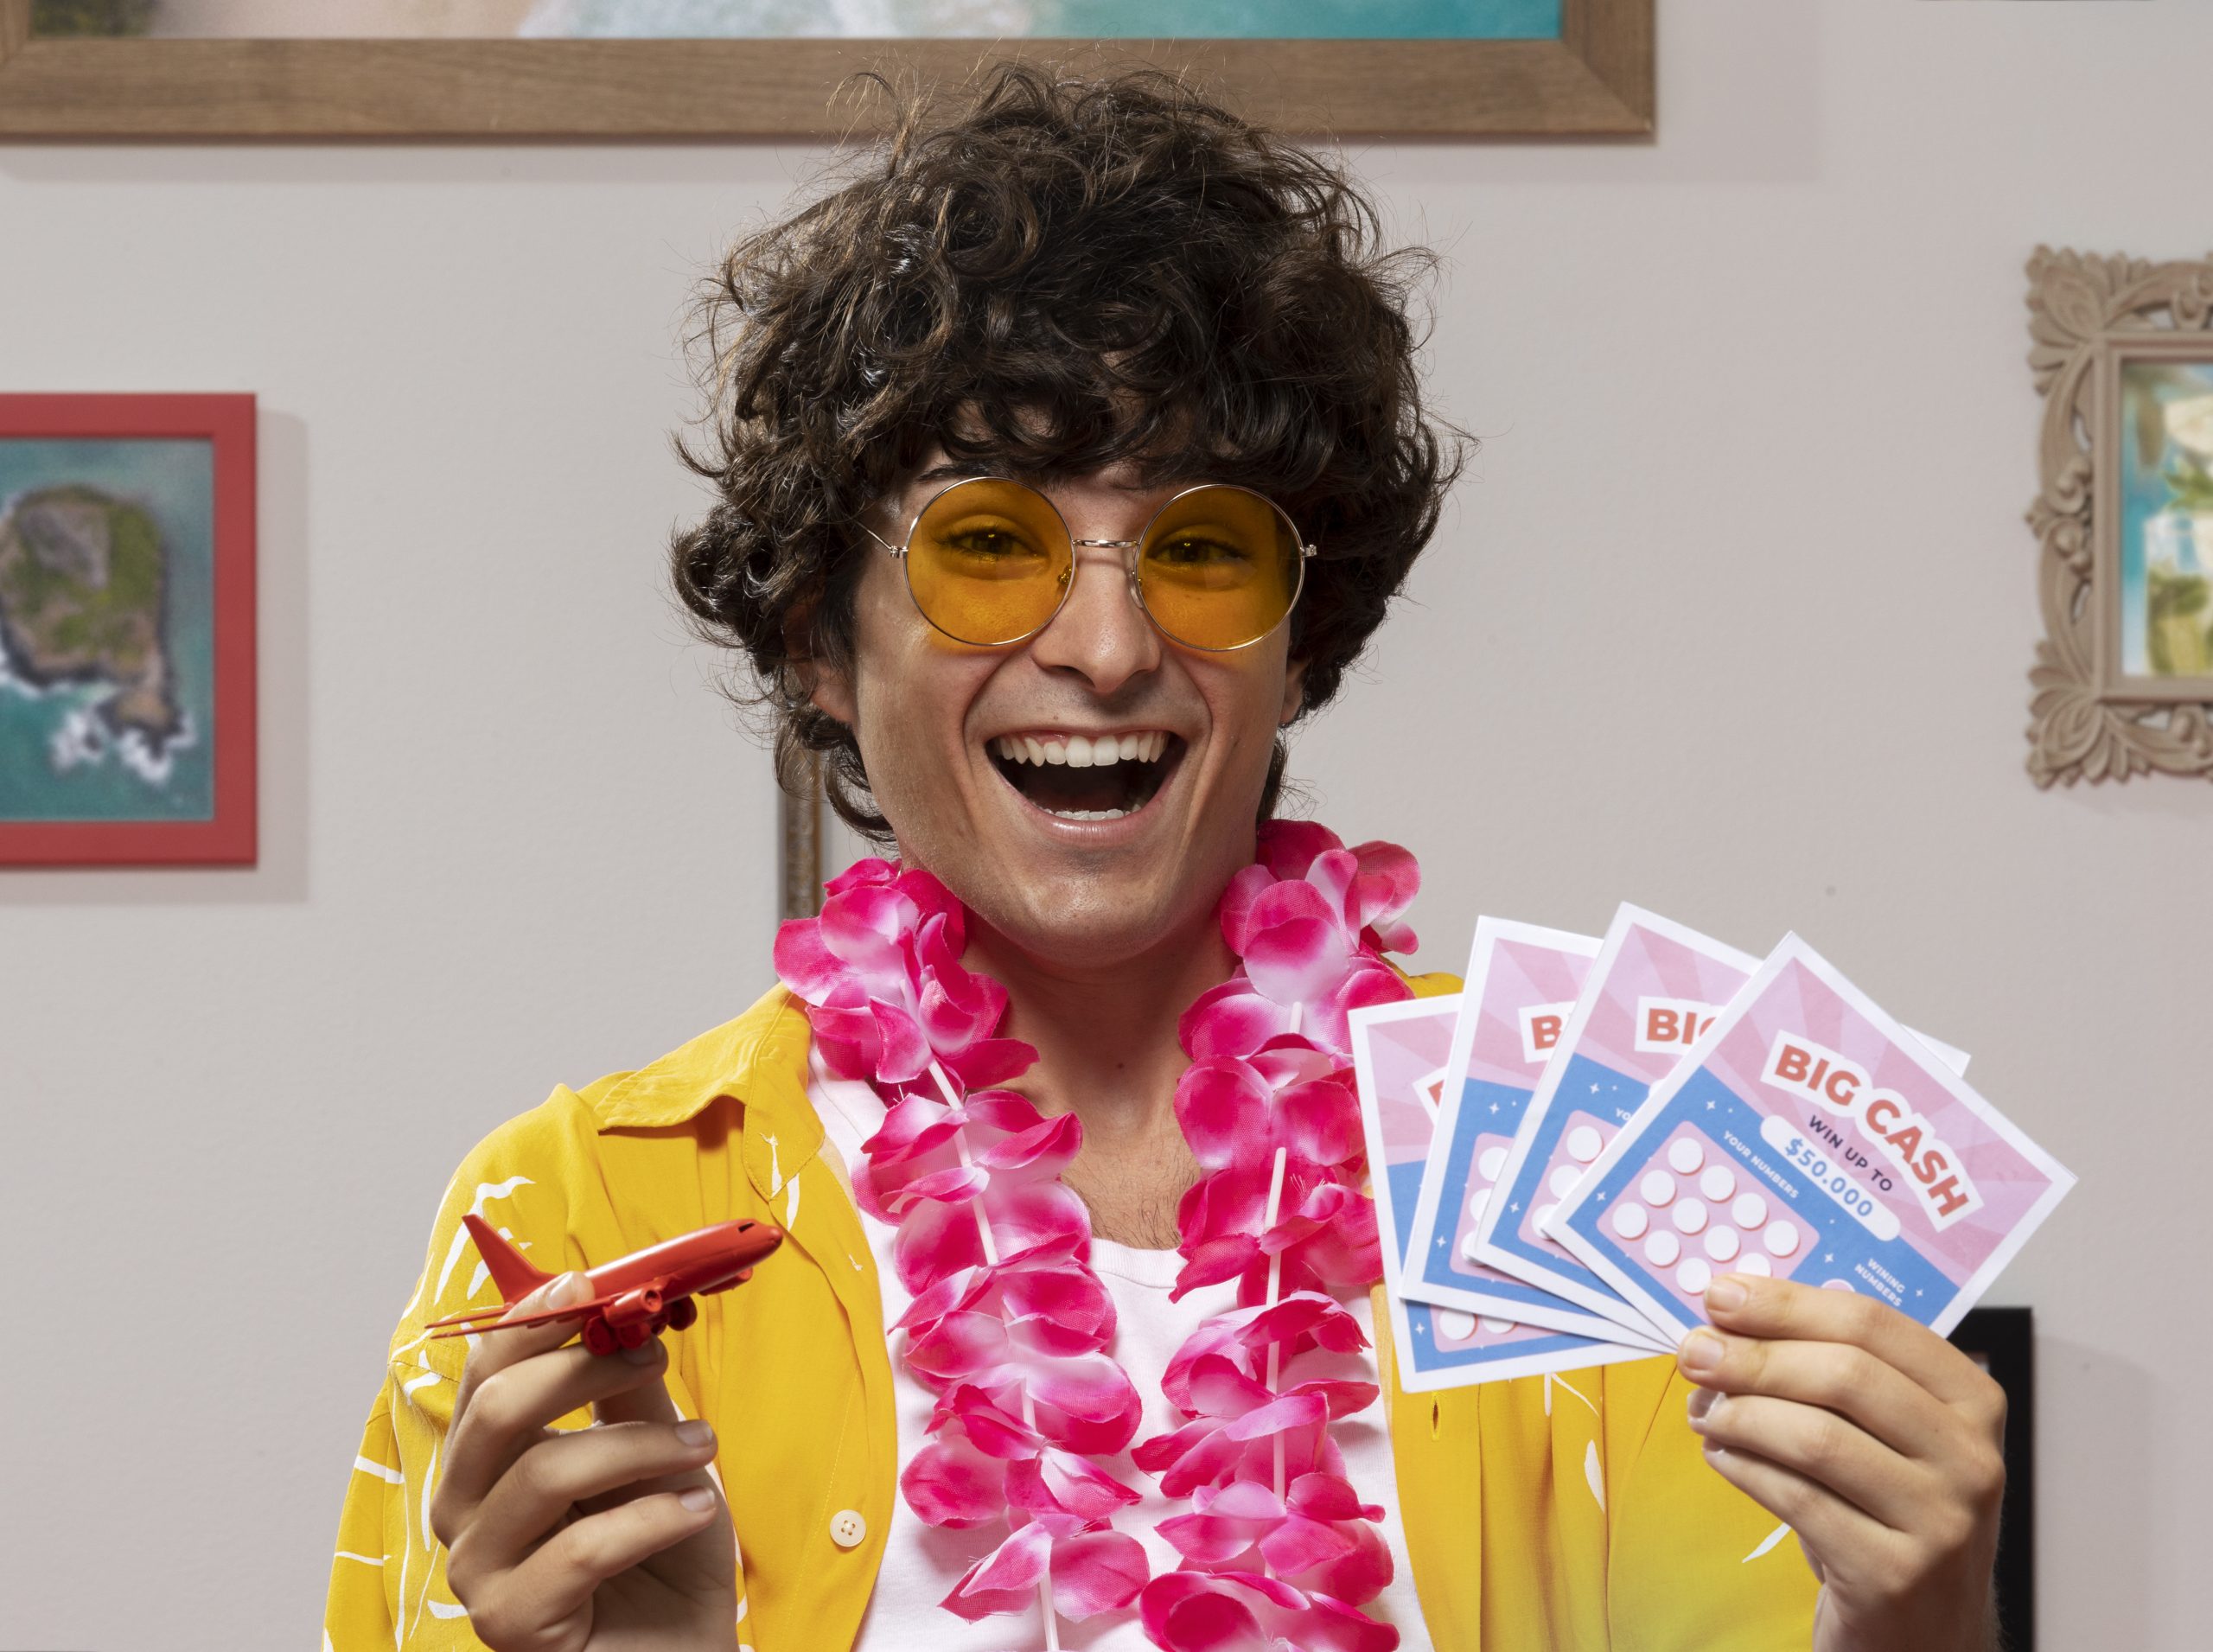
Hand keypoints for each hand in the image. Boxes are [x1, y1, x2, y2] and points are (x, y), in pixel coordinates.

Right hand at [428, 1274, 737, 1650]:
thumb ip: (631, 1393)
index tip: (585, 1285)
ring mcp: (478, 1573)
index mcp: (487, 1461)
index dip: (529, 1324)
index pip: (485, 1376)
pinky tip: (697, 1512)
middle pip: (497, 1413)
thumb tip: (624, 1317)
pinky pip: (578, 1551)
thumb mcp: (657, 1457)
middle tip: (655, 1356)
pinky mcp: (511, 1624)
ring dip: (639, 1446)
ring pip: (545, 1472)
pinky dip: (651, 1518)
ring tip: (703, 1448)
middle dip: (582, 1370)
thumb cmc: (666, 1558)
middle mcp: (463, 1512)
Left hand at [1677, 1274, 2004, 1651]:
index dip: (1785, 1304)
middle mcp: (1970, 1458)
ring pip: (1817, 1438)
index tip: (1719, 1295)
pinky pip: (1798, 1501)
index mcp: (1970, 1400)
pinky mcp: (1894, 1574)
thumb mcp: (1882, 1435)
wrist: (1927, 1632)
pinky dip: (1745, 1470)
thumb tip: (1727, 1317)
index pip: (1871, 1324)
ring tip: (1703, 1412)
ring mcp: (1940, 1521)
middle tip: (1692, 1353)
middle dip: (1752, 1357)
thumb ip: (1827, 1373)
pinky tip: (1720, 1457)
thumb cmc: (1889, 1513)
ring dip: (1740, 1415)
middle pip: (1843, 1376)